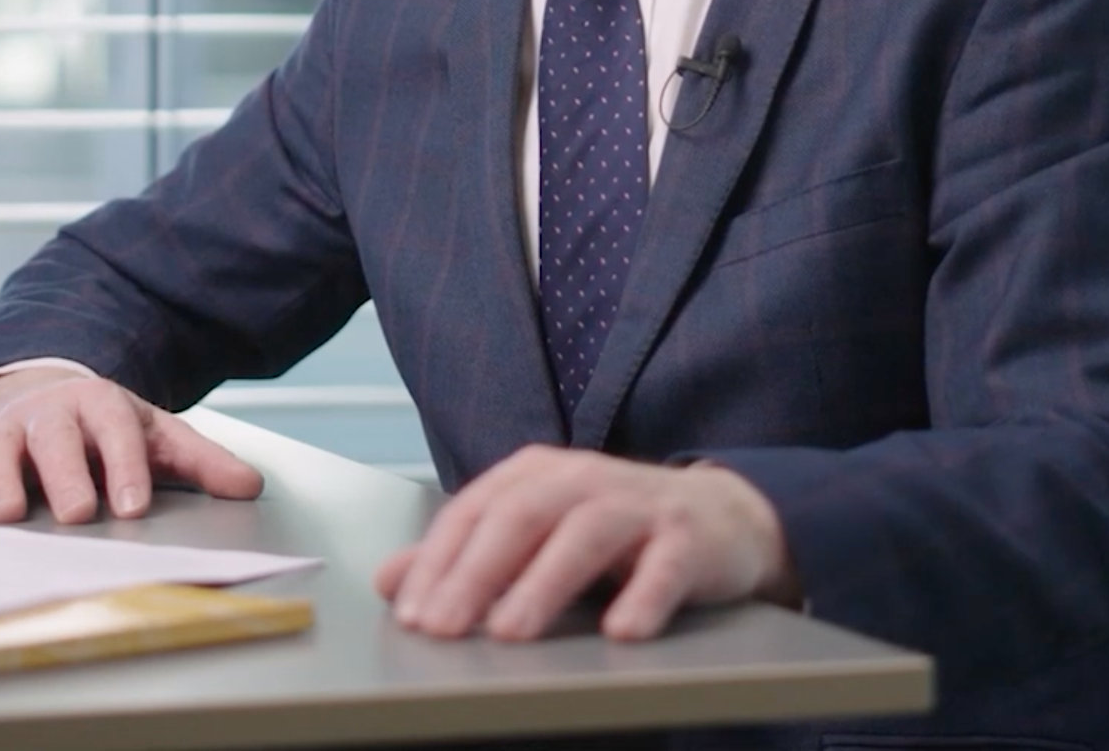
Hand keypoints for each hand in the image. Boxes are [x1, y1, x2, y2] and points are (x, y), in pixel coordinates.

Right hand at [0, 372, 263, 523]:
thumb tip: (250, 485)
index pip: (116, 431)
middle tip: (75, 514)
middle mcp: (49, 413)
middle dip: (63, 475)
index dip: (125, 467)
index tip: (133, 506)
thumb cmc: (105, 429)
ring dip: (3, 480)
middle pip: (55, 438)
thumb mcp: (155, 436)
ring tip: (11, 514)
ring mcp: (5, 431)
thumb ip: (202, 462)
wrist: (45, 397)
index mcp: (100, 403)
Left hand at [372, 446, 797, 642]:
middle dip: (475, 573)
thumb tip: (389, 579)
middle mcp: (583, 479)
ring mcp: (639, 504)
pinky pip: (666, 565)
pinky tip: (622, 631)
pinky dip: (643, 596)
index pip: (474, 511)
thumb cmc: (614, 532)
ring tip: (511, 632)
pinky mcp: (689, 537)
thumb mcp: (535, 536)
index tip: (410, 613)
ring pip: (584, 535)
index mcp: (537, 475)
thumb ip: (464, 556)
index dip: (438, 560)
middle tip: (444, 627)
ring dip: (543, 584)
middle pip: (521, 517)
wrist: (719, 518)